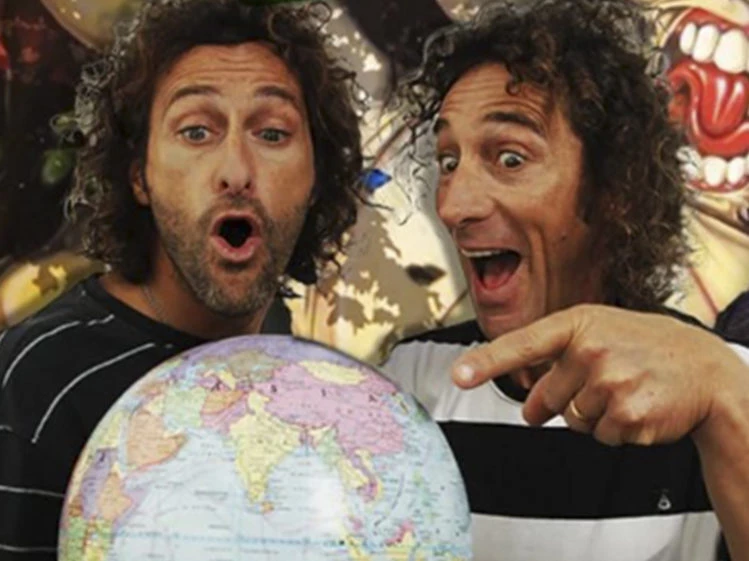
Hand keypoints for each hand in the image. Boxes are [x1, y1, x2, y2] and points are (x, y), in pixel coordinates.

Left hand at [451, 304, 745, 445]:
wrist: (705, 367)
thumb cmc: (645, 345)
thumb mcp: (600, 333)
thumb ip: (558, 361)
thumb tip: (529, 409)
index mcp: (578, 324)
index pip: (522, 345)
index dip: (486, 362)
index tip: (459, 375)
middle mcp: (591, 349)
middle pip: (546, 397)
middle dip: (563, 400)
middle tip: (599, 384)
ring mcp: (611, 382)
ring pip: (572, 420)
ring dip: (593, 415)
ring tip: (625, 390)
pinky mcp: (629, 414)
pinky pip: (600, 437)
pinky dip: (616, 429)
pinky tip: (638, 405)